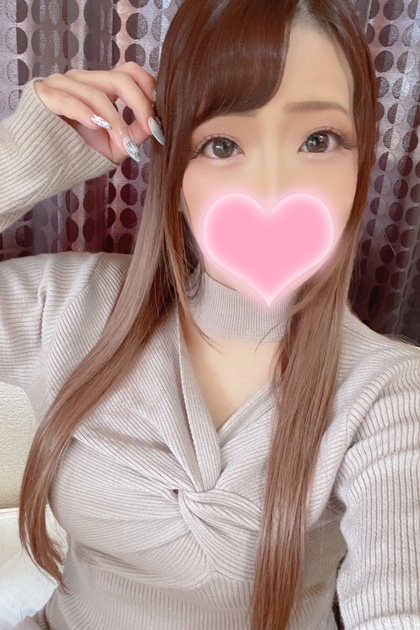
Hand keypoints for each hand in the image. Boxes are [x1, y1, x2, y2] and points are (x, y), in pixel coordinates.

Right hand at [34, 63, 155, 163]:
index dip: (149, 89)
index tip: (158, 116)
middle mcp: (84, 80)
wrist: (43, 163)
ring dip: (115, 120)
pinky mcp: (46, 94)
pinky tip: (97, 126)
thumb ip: (135, 133)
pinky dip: (86, 112)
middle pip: (120, 78)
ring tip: (123, 143)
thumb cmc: (78, 151)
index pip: (131, 73)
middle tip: (149, 128)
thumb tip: (155, 125)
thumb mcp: (115, 145)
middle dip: (140, 104)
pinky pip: (70, 100)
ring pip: (98, 93)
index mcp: (102, 86)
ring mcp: (63, 84)